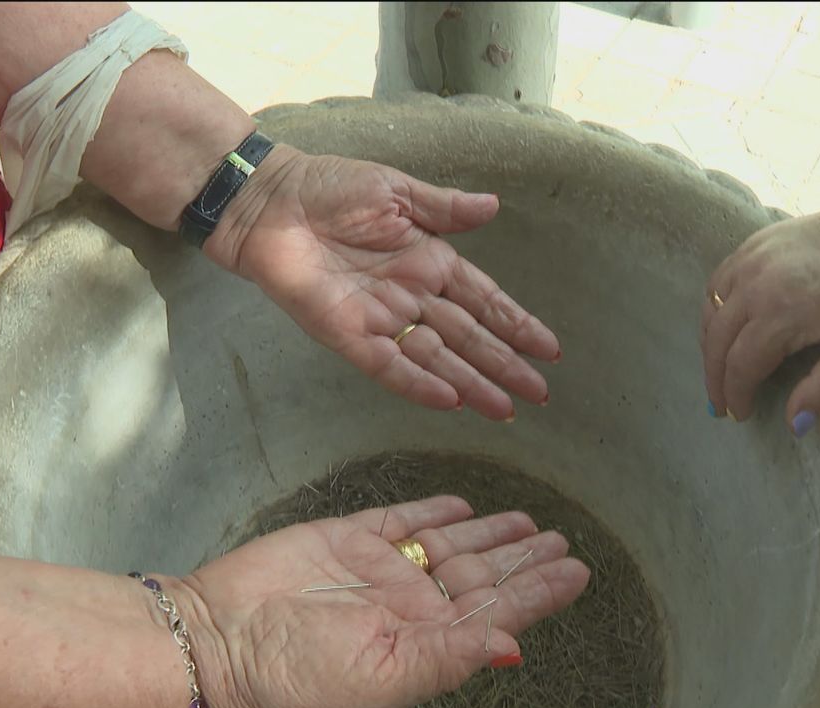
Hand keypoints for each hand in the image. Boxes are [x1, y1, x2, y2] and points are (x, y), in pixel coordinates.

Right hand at [173, 496, 589, 707]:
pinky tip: (461, 506)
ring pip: (450, 545)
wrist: (215, 642)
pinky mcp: (346, 537)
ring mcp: (378, 570)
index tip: (578, 572)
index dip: (540, 593)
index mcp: (424, 644)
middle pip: (482, 577)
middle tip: (562, 540)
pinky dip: (432, 510)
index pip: (497, 613)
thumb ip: (450, 657)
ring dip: (490, 535)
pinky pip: (401, 519)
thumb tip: (514, 648)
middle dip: (525, 560)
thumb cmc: (291, 678)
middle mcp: (408, 607)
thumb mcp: (381, 677)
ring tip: (529, 522)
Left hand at [207, 146, 559, 420]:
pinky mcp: (348, 334)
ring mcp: (382, 319)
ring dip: (472, 384)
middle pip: (468, 338)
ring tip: (505, 409)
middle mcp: (412, 296)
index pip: (484, 301)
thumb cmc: (329, 187)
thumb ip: (445, 208)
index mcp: (429, 261)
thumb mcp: (396, 190)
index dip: (516, 325)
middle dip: (504, 365)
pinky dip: (419, 384)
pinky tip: (450, 400)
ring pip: (437, 359)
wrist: (270, 200)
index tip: (549, 350)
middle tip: (539, 394)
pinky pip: (389, 366)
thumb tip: (493, 207)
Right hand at [701, 206, 819, 434]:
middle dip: (715, 377)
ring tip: (719, 369)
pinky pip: (718, 283)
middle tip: (719, 402)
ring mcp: (750, 261)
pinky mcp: (751, 246)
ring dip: (710, 344)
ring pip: (711, 311)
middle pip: (717, 340)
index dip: (736, 394)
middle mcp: (757, 286)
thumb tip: (793, 425)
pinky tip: (724, 327)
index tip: (739, 414)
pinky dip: (714, 310)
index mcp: (784, 315)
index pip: (741, 365)